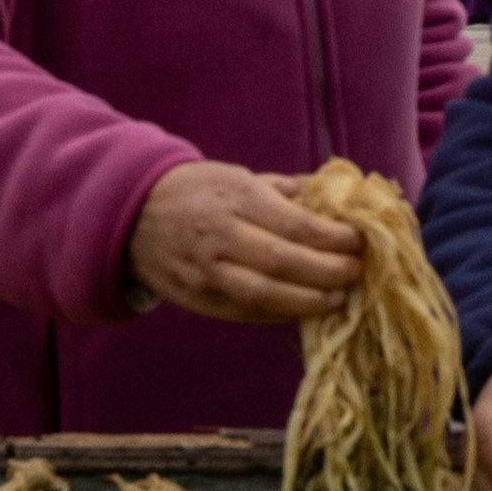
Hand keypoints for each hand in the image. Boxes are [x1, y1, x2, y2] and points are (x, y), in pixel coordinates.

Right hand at [124, 162, 363, 327]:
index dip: (331, 238)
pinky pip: (245, 312)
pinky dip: (280, 314)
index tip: (359, 241)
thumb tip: (339, 197)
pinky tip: (306, 310)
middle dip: (327, 271)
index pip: (292, 223)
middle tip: (357, 272)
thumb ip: (287, 190)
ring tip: (339, 299)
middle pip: (282, 262)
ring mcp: (205, 273)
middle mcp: (218, 236)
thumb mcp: (239, 175)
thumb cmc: (198, 191)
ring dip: (307, 301)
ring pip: (263, 295)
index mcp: (234, 198)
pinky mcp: (198, 300)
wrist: (132, 216)